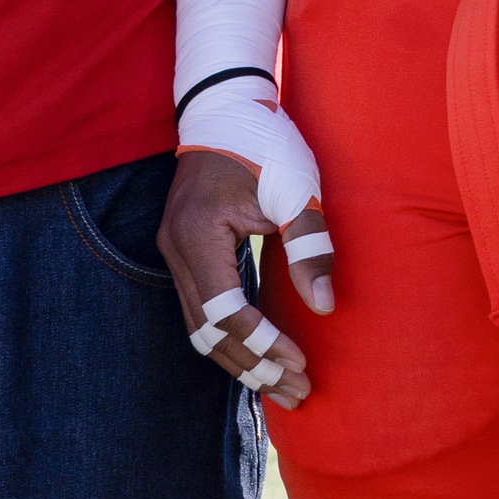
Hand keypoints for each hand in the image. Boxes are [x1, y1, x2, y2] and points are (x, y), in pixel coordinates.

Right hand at [158, 148, 322, 409]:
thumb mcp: (296, 189)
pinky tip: (260, 355)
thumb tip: (323, 308)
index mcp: (197, 235)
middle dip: (253, 367)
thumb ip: (308, 247)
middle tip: (297, 393)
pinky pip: (203, 310)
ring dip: (240, 360)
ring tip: (281, 387)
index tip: (301, 364)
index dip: (264, 344)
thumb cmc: (264, 141)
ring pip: (200, 329)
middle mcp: (175, 250)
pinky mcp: (186, 251)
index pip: (225, 313)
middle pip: (207, 333)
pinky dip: (230, 337)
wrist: (226, 105)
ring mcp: (174, 252)